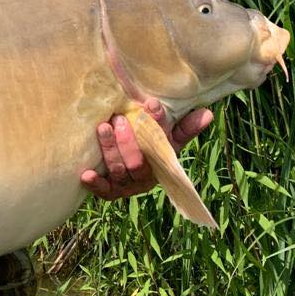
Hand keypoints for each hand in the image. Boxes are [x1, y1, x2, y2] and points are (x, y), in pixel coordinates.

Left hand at [81, 97, 213, 200]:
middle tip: (118, 118)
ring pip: (119, 170)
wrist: (127, 172)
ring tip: (103, 128)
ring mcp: (127, 185)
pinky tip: (86, 174)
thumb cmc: (149, 148)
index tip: (151, 104)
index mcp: (162, 161)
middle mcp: (146, 176)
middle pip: (138, 162)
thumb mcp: (167, 138)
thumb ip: (184, 127)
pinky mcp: (110, 191)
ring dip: (111, 150)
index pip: (163, 141)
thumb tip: (208, 113)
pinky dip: (95, 183)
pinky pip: (103, 190)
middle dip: (128, 141)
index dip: (158, 123)